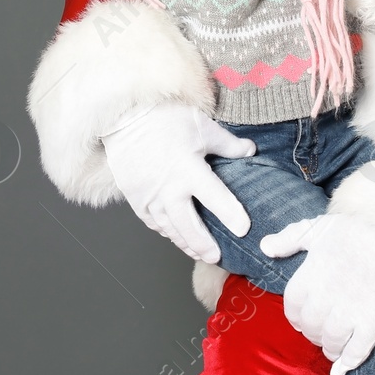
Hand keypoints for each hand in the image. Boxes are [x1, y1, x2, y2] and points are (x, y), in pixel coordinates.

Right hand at [100, 102, 255, 264]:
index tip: (244, 229)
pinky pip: (152, 222)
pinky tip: (174, 236)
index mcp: (188, 170)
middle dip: (204, 245)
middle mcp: (168, 189)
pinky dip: (165, 232)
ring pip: (170, 228)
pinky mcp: (136, 198)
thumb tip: (250, 150)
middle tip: (216, 257)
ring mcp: (150, 196)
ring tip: (198, 253)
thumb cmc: (164, 118)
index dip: (231, 215)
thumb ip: (228, 144)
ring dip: (185, 243)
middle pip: (189, 226)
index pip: (216, 198)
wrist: (124, 117)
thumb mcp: (202, 126)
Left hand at [261, 214, 374, 374]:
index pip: (292, 307)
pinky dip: (348, 362)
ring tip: (333, 346)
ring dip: (329, 348)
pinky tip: (343, 368)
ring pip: (331, 342)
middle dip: (313, 333)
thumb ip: (290, 238)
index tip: (303, 318)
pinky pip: (357, 351)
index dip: (296, 315)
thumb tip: (265, 247)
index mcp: (311, 274)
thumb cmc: (361, 228)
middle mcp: (327, 296)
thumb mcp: (321, 226)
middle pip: (310, 327)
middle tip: (320, 332)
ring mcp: (351, 311)